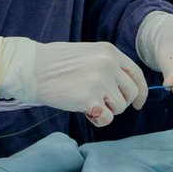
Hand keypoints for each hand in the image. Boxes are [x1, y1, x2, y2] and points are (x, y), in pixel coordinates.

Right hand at [0, 37, 145, 126]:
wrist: (31, 68)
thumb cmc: (55, 62)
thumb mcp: (87, 54)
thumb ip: (107, 66)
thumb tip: (123, 87)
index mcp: (110, 52)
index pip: (136, 74)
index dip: (140, 92)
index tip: (138, 104)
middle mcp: (109, 65)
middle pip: (131, 93)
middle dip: (120, 103)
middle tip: (103, 104)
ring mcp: (100, 82)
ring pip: (119, 107)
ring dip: (106, 110)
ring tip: (86, 103)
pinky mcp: (90, 100)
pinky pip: (106, 118)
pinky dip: (97, 120)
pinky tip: (83, 110)